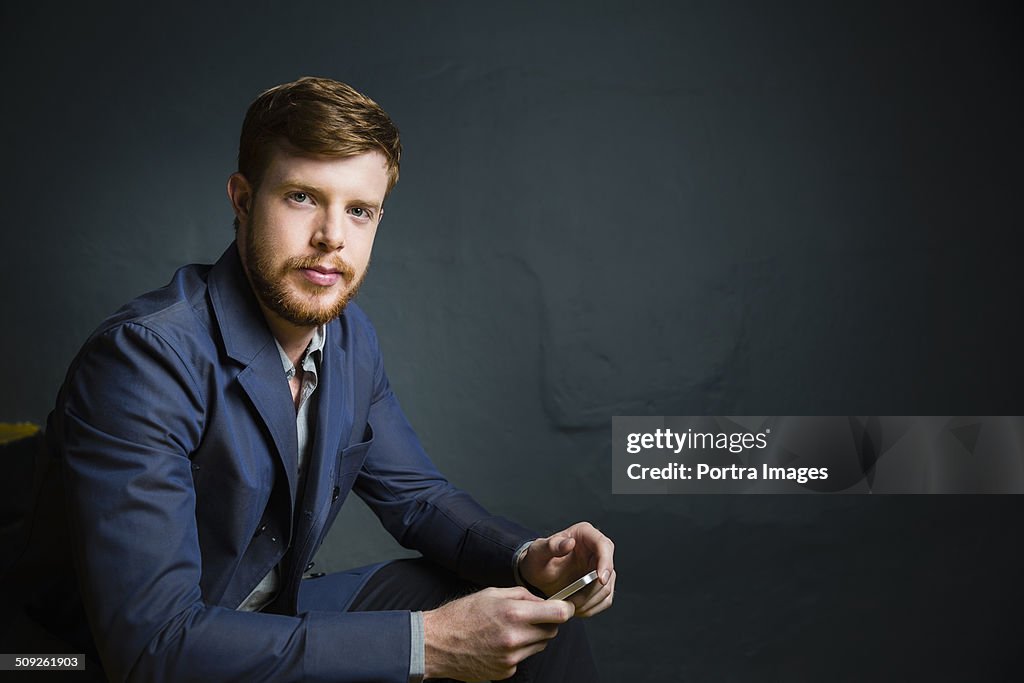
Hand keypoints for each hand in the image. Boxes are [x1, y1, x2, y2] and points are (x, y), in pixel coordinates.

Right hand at [422, 586, 573, 680]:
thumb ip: (522, 595)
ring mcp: (511, 657)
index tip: (564, 607)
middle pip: (552, 631)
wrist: (438, 644)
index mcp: (513, 614)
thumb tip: (542, 601)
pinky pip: (524, 657)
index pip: (558, 614)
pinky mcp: (506, 670)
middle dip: (547, 622)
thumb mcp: (492, 593)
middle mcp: (515, 638)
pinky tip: (500, 642)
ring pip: (540, 645)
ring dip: (534, 636)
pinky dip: (519, 650)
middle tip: (530, 616)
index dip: (565, 609)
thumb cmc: (461, 616)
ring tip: (511, 628)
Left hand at [518, 521, 614, 617]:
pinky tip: (576, 608)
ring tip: (570, 606)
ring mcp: (600, 568)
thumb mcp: (539, 551)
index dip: (606, 562)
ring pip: (607, 588)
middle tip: (574, 601)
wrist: (536, 575)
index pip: (604, 546)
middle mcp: (596, 549)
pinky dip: (591, 608)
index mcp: (585, 534)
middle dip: (592, 590)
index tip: (600, 580)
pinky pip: (604, 599)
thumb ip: (551, 546)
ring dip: (590, 601)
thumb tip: (570, 542)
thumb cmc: (537, 559)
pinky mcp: (599, 584)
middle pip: (608, 571)